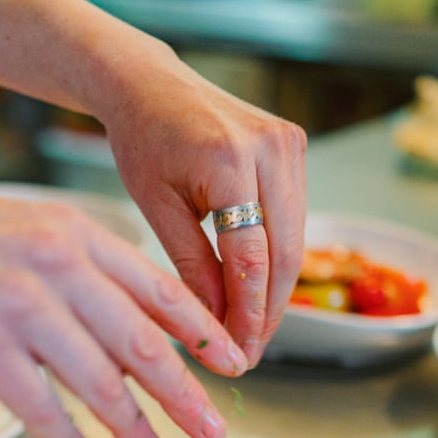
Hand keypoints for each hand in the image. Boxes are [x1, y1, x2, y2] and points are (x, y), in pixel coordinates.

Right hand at [0, 153, 247, 437]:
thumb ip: (72, 267)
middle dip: (185, 390)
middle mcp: (56, 265)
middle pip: (142, 341)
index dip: (200, 330)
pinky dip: (69, 437)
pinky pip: (42, 406)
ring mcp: (20, 305)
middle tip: (214, 424)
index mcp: (72, 231)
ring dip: (134, 424)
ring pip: (100, 380)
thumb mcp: (19, 227)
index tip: (230, 360)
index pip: (157, 286)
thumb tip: (116, 320)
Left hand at [99, 51, 306, 366]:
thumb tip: (216, 321)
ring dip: (276, 287)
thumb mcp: (155, 205)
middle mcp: (272, 147)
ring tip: (251, 327)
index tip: (240, 354)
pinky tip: (257, 285)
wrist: (149, 84)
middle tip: (249, 352)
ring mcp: (289, 143)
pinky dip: (276, 254)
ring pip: (296, 238)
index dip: (249, 312)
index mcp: (230, 159)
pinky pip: (292, 215)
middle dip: (268, 309)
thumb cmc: (141, 139)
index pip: (251, 255)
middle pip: (285, 252)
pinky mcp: (293, 144)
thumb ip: (190, 263)